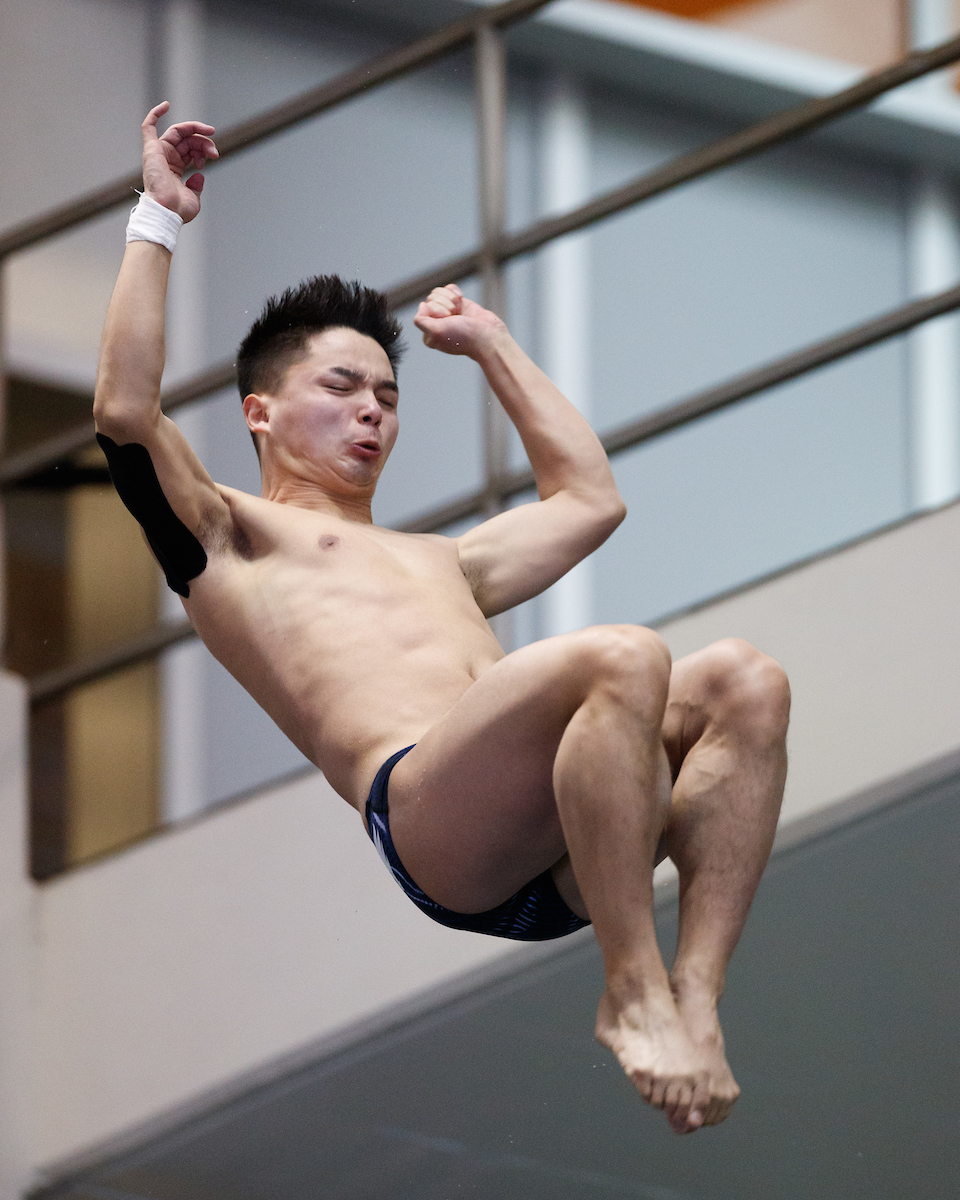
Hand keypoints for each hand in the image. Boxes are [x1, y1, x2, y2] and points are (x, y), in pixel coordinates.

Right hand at [141, 102, 218, 222]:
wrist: (167, 211)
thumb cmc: (178, 209)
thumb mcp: (194, 198)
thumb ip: (197, 186)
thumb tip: (200, 175)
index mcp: (174, 170)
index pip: (191, 150)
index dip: (203, 149)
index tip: (214, 156)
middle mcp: (166, 160)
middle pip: (187, 140)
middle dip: (203, 141)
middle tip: (215, 150)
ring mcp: (158, 154)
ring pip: (178, 132)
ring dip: (196, 130)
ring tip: (210, 134)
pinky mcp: (151, 150)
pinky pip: (148, 127)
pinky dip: (156, 113)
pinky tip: (166, 104)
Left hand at [413, 285, 505, 357]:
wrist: (488, 336)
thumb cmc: (464, 337)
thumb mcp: (436, 332)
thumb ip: (421, 320)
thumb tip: (422, 305)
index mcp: (429, 333)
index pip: (423, 309)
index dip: (435, 310)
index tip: (447, 319)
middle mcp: (437, 322)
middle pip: (431, 299)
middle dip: (444, 304)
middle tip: (455, 316)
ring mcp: (448, 312)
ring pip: (439, 292)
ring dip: (450, 298)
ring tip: (459, 310)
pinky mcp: (459, 304)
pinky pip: (449, 289)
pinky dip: (455, 292)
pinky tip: (461, 299)